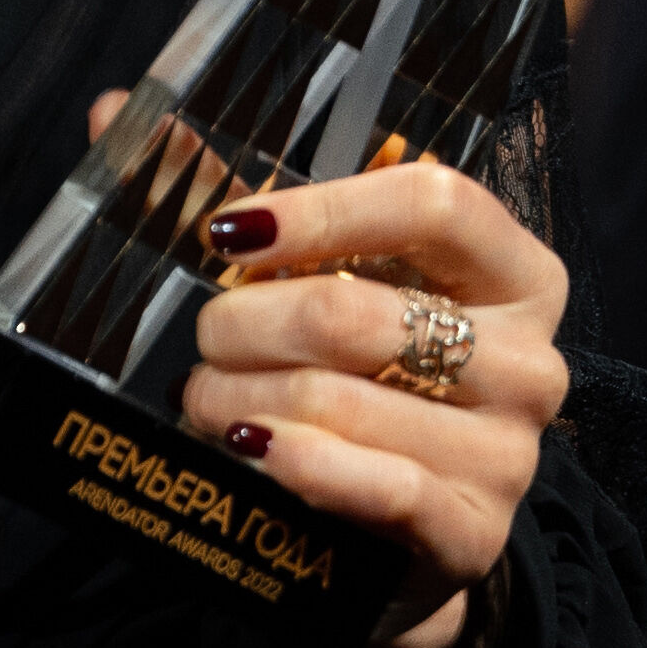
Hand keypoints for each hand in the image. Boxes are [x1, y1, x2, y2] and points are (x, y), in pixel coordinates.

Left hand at [174, 146, 570, 647]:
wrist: (394, 535)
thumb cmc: (357, 382)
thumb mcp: (314, 284)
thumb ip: (232, 200)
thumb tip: (117, 112)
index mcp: (513, 273)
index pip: (436, 202)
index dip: (322, 211)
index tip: (228, 231)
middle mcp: (529, 358)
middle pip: (355, 312)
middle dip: (243, 326)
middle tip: (203, 341)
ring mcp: (509, 452)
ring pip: (337, 402)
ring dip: (240, 403)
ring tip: (210, 406)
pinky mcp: (473, 530)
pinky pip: (372, 484)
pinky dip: (292, 463)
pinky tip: (251, 451)